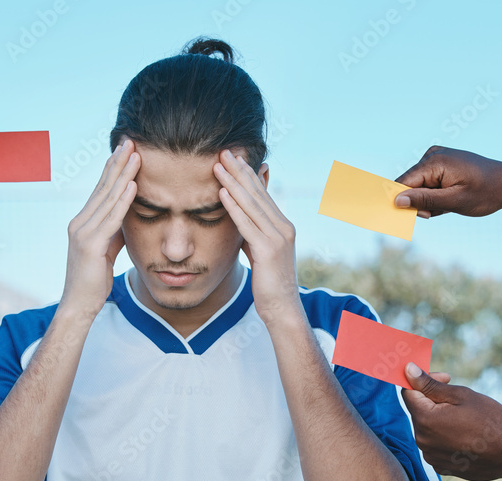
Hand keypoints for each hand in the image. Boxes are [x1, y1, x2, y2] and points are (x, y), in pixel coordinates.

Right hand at [60, 140, 139, 318]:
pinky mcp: (90, 245)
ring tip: (136, 155)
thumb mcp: (108, 250)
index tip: (126, 149)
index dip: (113, 168)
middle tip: (130, 140)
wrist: (79, 305)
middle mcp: (79, 222)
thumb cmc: (94, 281)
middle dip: (117, 162)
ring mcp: (83, 233)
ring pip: (107, 198)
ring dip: (123, 175)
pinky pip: (111, 219)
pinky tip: (133, 185)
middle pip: (102, 187)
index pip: (101, 189)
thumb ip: (115, 231)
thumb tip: (128, 216)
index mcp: (82, 222)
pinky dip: (123, 200)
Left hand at [213, 150, 299, 322]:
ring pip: (252, 204)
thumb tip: (241, 222)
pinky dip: (233, 206)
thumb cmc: (269, 284)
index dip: (247, 174)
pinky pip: (247, 223)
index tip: (233, 158)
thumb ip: (252, 234)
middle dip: (239, 171)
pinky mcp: (268, 249)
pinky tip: (222, 193)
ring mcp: (278, 237)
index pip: (262, 194)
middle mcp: (283, 227)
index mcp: (282, 226)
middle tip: (224, 151)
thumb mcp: (259, 253)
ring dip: (233, 182)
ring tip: (218, 165)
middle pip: (258, 193)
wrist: (282, 308)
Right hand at [394, 146, 501, 218]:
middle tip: (442, 209)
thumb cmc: (486, 193)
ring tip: (451, 203)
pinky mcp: (441, 162)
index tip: (422, 214)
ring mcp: (437, 157)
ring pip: (418, 186)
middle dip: (421, 202)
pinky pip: (428, 183)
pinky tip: (452, 197)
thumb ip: (424, 200)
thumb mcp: (454, 202)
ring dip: (430, 200)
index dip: (404, 202)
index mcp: (435, 161)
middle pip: (410, 185)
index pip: (403, 183)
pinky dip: (436, 195)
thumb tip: (397, 201)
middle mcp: (433, 155)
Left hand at [401, 363, 501, 480]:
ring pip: (427, 428)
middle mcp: (422, 440)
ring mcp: (430, 455)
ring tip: (466, 421)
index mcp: (425, 419)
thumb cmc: (490, 421)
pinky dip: (444, 437)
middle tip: (460, 401)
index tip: (445, 379)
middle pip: (418, 411)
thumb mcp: (462, 395)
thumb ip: (431, 384)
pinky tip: (466, 436)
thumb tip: (408, 370)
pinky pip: (435, 444)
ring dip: (439, 419)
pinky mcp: (439, 465)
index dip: (424, 381)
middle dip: (433, 401)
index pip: (409, 393)